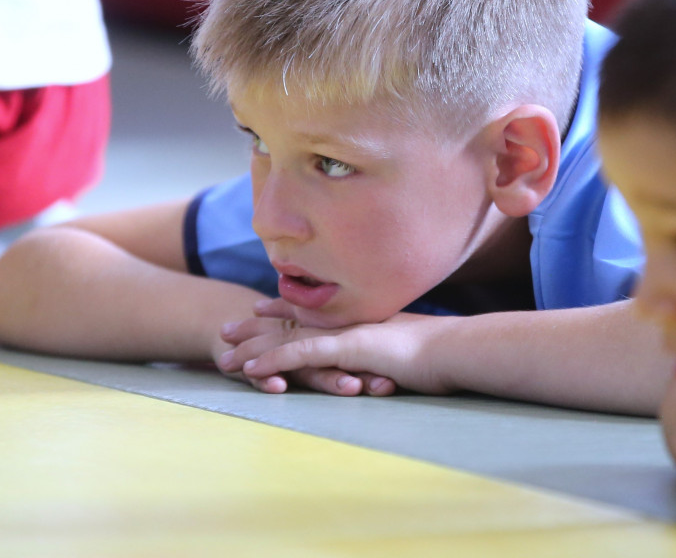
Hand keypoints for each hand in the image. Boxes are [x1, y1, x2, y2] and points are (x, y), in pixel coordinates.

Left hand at [219, 299, 458, 395]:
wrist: (453, 349)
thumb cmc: (441, 352)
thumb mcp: (410, 346)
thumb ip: (392, 345)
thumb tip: (389, 352)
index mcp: (358, 318)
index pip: (315, 310)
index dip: (286, 308)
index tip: (261, 305)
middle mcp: (346, 321)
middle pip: (292, 321)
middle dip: (256, 324)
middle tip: (226, 326)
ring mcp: (343, 334)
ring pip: (288, 339)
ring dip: (253, 347)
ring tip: (222, 354)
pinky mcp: (344, 350)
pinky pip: (299, 356)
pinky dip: (272, 361)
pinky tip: (249, 371)